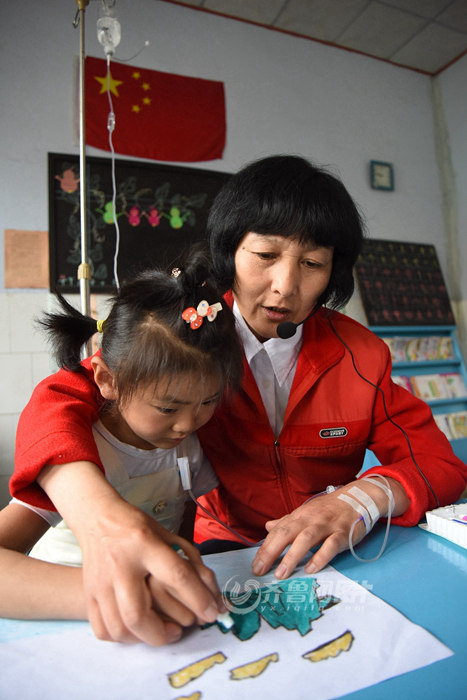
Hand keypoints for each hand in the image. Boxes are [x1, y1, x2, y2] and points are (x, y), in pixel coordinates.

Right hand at [37, 462, 223, 645]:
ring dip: (144, 639)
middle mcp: (121, 565)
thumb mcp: (167, 535)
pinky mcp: (89, 593)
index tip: (211, 613)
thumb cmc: (136, 527)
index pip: (176, 576)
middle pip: (138, 614)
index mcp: (145, 544)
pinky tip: (137, 630)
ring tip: (161, 632)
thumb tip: (210, 594)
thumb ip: (189, 562)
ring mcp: (101, 582)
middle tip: (179, 631)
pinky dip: (123, 638)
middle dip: (162, 633)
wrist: (97, 517)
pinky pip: (104, 629)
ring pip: (119, 628)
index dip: (198, 599)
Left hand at [251, 477, 406, 578]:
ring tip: (281, 573)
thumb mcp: (306, 513)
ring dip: (292, 556)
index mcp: (300, 515)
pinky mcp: (343, 533)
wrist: (359, 498)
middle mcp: (310, 519)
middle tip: (260, 569)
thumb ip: (287, 522)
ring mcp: (326, 525)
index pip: (278, 531)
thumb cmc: (330, 509)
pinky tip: (311, 569)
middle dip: (271, 551)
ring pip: (306, 539)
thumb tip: (267, 527)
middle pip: (287, 533)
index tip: (255, 564)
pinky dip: (320, 557)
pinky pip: (330, 545)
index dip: (265, 547)